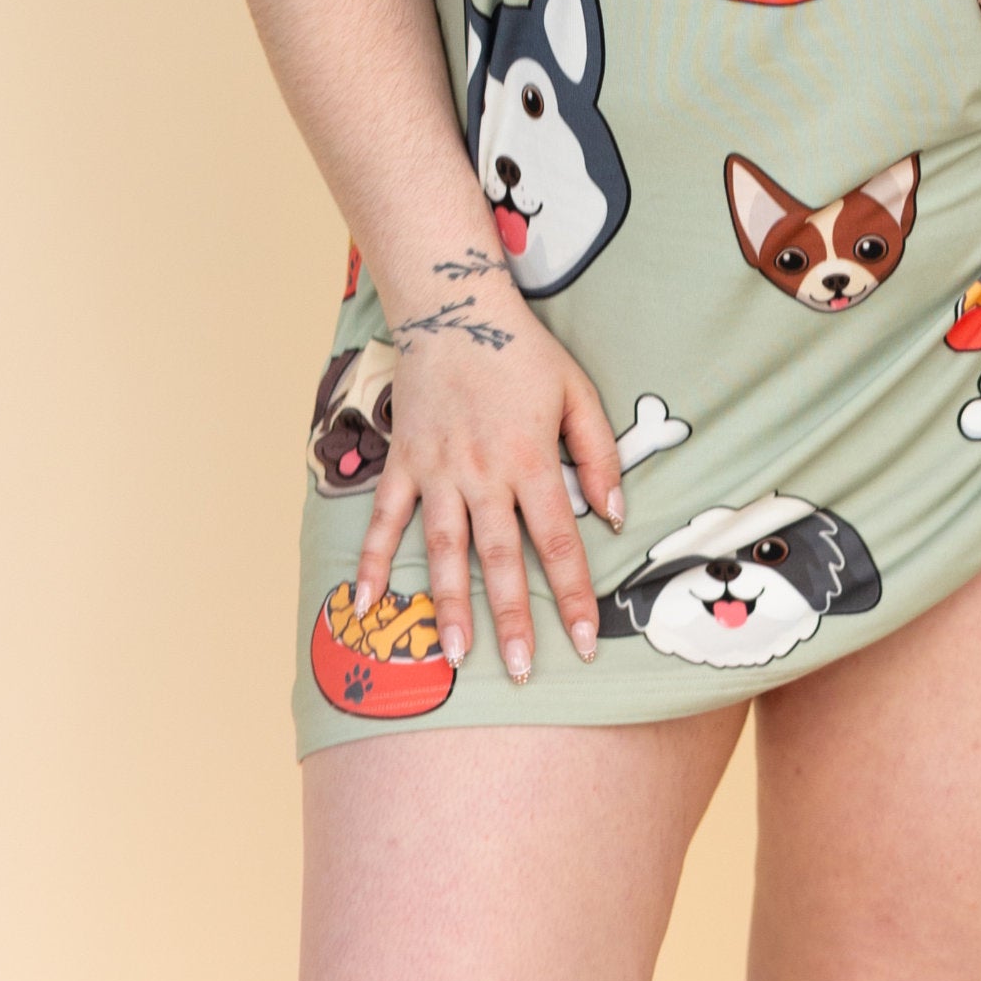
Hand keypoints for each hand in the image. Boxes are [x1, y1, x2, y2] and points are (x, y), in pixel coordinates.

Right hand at [351, 263, 624, 685]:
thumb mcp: (578, 393)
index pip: (559, 540)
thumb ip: (599, 455)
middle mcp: (483, 473)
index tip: (585, 642)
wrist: (455, 309)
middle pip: (501, 557)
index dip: (575, 595)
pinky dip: (372, 561)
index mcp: (531, 459)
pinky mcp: (403, 462)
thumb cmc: (522, 353)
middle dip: (512, 618)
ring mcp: (437, 471)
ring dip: (449, 604)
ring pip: (444, 548)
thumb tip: (615, 516)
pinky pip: (385, 519)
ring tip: (455, 655)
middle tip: (519, 671)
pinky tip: (365, 604)